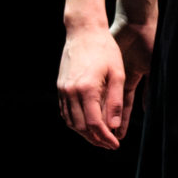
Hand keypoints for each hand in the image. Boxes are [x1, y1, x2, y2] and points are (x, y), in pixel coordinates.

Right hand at [58, 23, 129, 148]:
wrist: (84, 33)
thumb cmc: (105, 51)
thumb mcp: (117, 74)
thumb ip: (115, 101)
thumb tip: (114, 126)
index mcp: (87, 89)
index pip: (95, 124)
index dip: (105, 138)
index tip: (115, 145)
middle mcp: (71, 92)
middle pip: (81, 127)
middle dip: (95, 139)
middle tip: (109, 145)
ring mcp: (63, 90)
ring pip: (71, 122)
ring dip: (84, 133)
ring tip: (99, 138)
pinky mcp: (60, 87)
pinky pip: (65, 112)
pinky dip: (75, 122)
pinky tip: (87, 125)